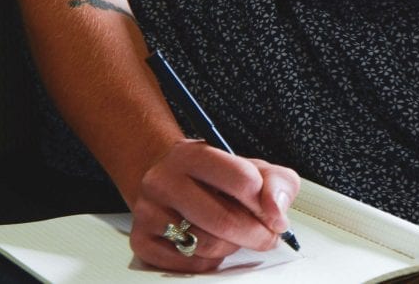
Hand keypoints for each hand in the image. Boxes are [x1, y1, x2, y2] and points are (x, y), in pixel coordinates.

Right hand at [129, 140, 299, 272]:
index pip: (241, 179)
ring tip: (232, 234)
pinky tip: (210, 242)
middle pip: (224, 220)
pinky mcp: (142, 240)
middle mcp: (164, 180)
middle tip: (266, 236)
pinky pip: (190, 264)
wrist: (168, 181)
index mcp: (192, 154)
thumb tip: (276, 212)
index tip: (272, 213)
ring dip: (232, 246)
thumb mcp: (251, 168)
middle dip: (256, 235)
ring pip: (208, 245)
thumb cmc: (215, 178)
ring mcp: (149, 211)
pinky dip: (210, 260)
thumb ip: (276, 183)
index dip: (265, 203)